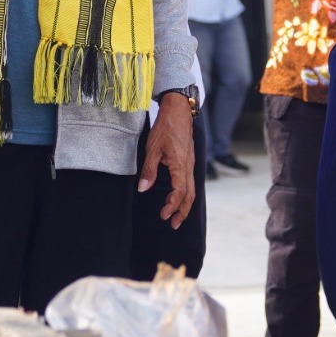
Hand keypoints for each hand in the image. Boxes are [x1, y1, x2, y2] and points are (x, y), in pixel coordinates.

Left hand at [139, 93, 197, 226]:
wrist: (179, 111)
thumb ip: (149, 170)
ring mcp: (190, 164)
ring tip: (176, 217)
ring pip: (192, 189)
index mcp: (180, 164)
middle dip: (182, 211)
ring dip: (185, 205)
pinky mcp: (189, 161)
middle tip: (173, 225)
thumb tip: (143, 188)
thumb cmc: (165, 128)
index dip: (173, 205)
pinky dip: (186, 194)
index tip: (164, 215)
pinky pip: (190, 182)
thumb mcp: (152, 148)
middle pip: (190, 195)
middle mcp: (189, 167)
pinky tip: (178, 198)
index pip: (180, 190)